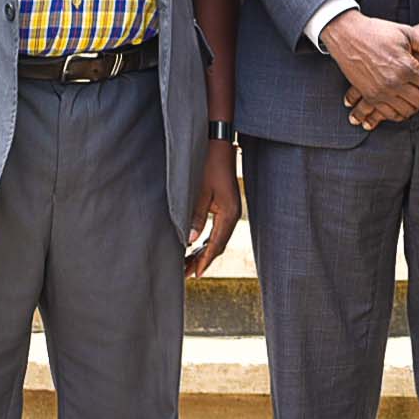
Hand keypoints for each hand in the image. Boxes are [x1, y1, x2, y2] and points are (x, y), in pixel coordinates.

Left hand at [186, 143, 242, 277]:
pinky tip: (196, 248)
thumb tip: (190, 241)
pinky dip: (206, 241)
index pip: (216, 244)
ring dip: (203, 252)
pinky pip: (216, 230)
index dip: (205, 261)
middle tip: (187, 275)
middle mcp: (232, 214)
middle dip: (202, 261)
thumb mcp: (199, 190)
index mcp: (229, 213)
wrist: (217, 143)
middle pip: (217, 245)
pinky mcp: (225, 206)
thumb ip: (195, 216)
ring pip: (217, 239)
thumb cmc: (207, 164)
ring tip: (188, 266)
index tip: (195, 275)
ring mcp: (230, 210)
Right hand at [324, 12, 418, 127]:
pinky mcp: (369, 96)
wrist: (347, 35)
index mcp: (406, 67)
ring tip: (418, 99)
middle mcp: (395, 83)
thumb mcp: (406, 33)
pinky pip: (388, 114)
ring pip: (407, 111)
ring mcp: (381, 92)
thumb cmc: (377, 31)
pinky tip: (403, 107)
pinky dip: (399, 114)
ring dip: (416, 108)